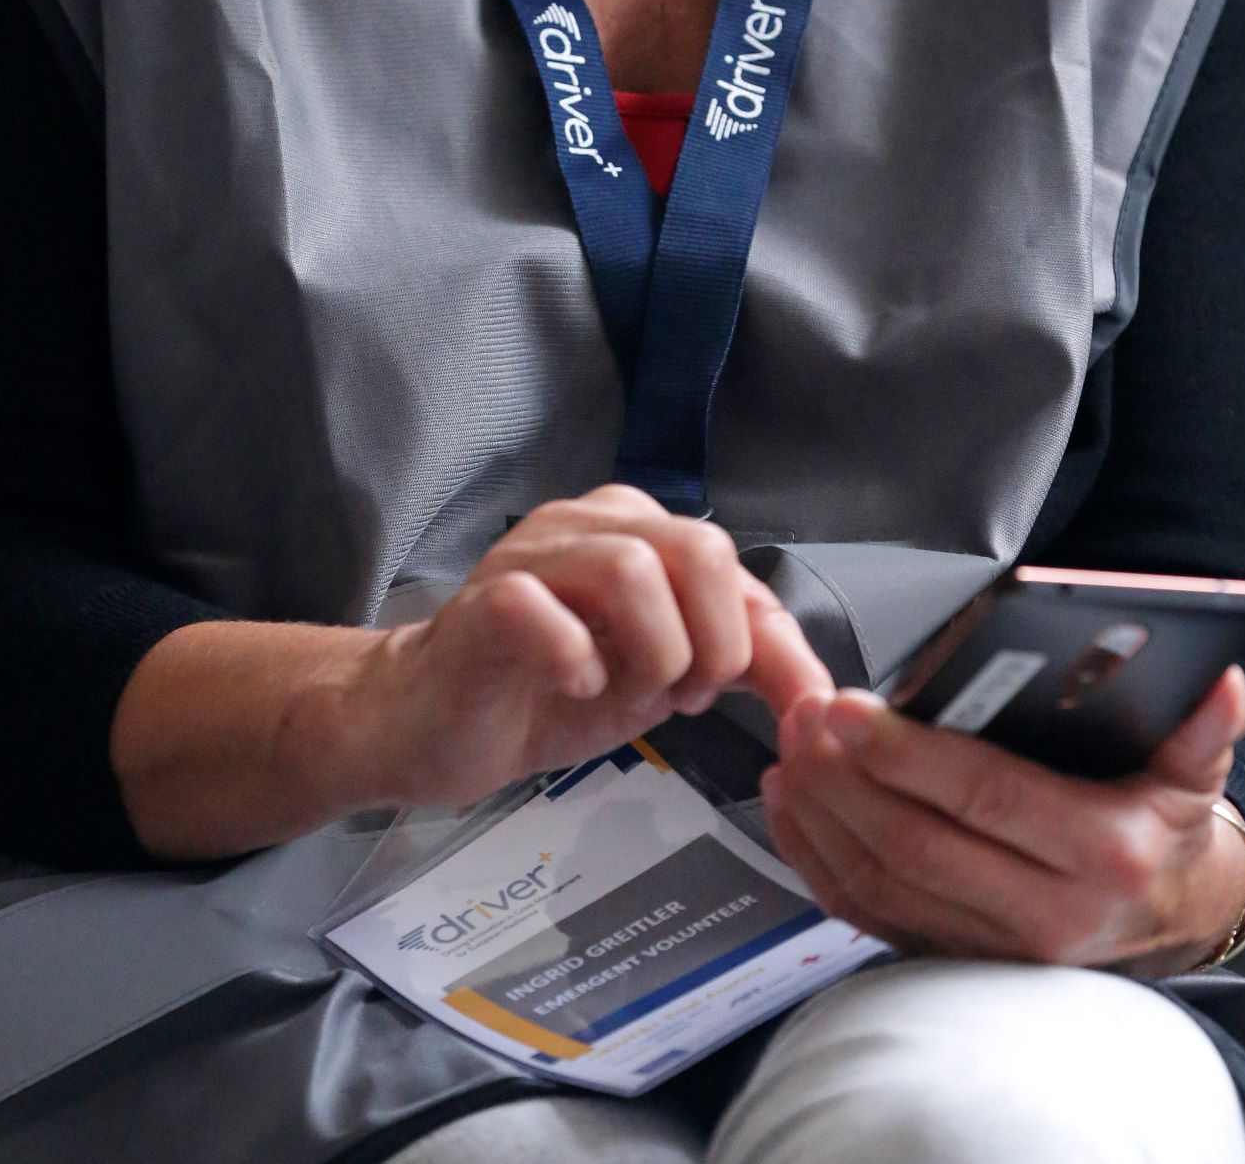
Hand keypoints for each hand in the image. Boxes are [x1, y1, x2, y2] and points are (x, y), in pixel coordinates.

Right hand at [320, 485, 834, 813]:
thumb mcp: (658, 678)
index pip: (736, 571)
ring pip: (632, 569)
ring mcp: (532, 557)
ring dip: (654, 653)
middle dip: (715, 642)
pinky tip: (575, 688)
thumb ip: (728, 661)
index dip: (780, 647)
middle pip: (699, 549)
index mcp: (637, 532)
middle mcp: (590, 526)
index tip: (801, 713)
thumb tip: (815, 689)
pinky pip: (540, 610)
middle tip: (687, 696)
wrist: (429, 719)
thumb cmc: (546, 692)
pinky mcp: (483, 604)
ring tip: (632, 695)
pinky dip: (576, 659)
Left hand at [760, 665, 1244, 976]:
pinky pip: (867, 914)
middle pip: (917, 844)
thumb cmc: (1161, 826)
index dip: (909, 754)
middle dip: (846, 777)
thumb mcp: (1193, 772)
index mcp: (1102, 853)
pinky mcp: (951, 955)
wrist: (1167, 918)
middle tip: (803, 713)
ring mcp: (992, 946)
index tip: (850, 709)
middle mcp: (1045, 914)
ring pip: (881, 882)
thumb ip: (1203, 725)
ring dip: (821, 812)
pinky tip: (790, 802)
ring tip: (792, 743)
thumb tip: (1218, 680)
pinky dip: (815, 859)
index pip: (987, 799)